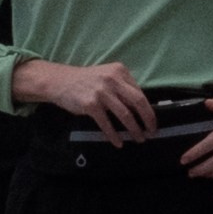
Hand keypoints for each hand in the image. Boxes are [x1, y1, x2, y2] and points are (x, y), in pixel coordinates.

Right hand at [26, 57, 155, 141]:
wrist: (60, 81)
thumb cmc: (86, 81)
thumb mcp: (106, 76)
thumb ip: (122, 87)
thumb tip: (140, 108)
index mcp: (120, 71)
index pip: (140, 92)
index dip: (149, 110)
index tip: (152, 122)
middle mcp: (112, 80)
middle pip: (138, 102)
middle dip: (148, 120)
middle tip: (152, 132)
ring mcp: (101, 92)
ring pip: (125, 114)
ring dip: (134, 129)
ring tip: (139, 139)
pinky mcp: (90, 104)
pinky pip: (106, 123)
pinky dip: (114, 135)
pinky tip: (118, 142)